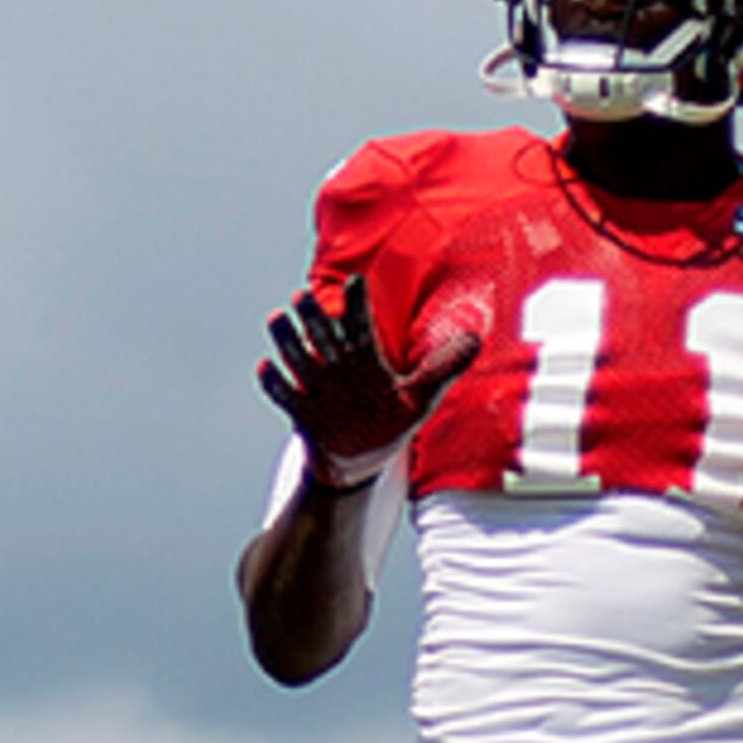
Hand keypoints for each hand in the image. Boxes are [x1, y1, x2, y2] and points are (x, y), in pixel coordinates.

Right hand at [257, 274, 475, 486]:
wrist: (362, 461)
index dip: (357, 304)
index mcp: (365, 357)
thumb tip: (476, 338)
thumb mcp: (421, 397)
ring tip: (277, 318)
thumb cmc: (390, 422)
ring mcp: (318, 386)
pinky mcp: (302, 411)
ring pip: (298, 356)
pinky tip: (266, 367)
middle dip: (313, 315)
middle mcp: (338, 366)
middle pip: (323, 334)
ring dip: (286, 338)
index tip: (356, 281)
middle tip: (304, 295)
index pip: (361, 324)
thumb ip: (444, 368)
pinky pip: (284, 394)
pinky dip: (274, 382)